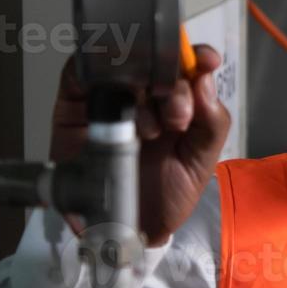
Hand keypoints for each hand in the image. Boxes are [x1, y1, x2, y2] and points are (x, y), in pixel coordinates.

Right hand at [49, 46, 230, 246]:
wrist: (131, 232)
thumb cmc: (168, 193)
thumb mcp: (201, 161)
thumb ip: (212, 123)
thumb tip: (206, 82)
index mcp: (178, 101)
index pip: (186, 65)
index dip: (196, 56)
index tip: (208, 62)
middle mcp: (144, 95)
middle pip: (154, 62)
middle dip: (172, 83)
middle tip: (179, 116)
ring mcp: (108, 99)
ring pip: (119, 67)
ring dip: (138, 87)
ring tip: (152, 129)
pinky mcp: (73, 109)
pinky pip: (77, 77)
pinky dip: (94, 76)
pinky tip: (116, 97)